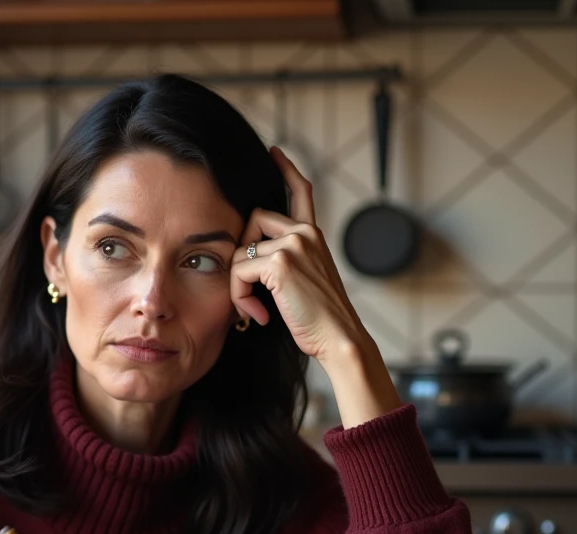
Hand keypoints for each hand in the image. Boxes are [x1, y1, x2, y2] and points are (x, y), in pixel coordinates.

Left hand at [230, 146, 401, 427]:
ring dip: (238, 283)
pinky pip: (238, 271)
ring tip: (255, 308)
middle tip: (250, 292)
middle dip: (241, 255)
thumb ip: (286, 263)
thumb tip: (250, 259)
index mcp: (313, 236)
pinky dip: (240, 297)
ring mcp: (294, 244)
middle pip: (252, 219)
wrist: (339, 339)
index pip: (300, 190)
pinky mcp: (281, 262)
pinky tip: (258, 316)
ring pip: (240, 249)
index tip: (273, 151)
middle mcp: (306, 232)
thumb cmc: (319, 320)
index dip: (285, 168)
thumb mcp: (305, 282)